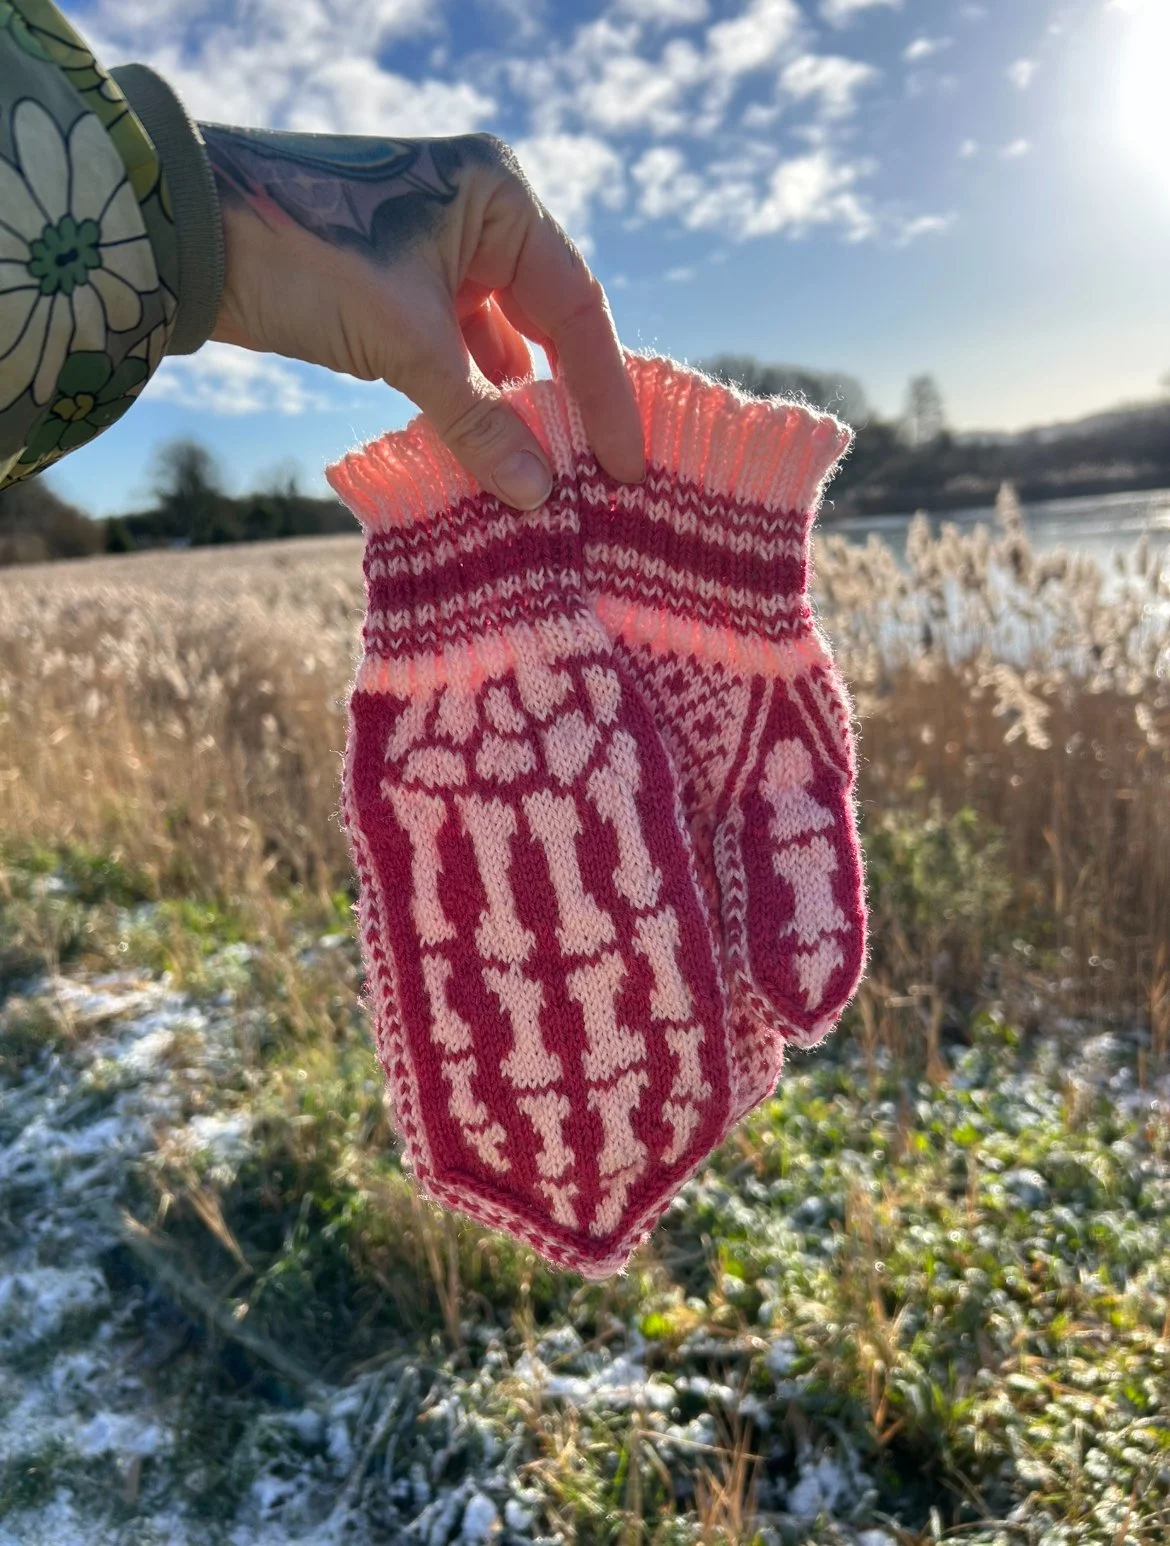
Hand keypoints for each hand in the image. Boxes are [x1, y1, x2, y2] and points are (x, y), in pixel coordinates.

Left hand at [199, 126, 643, 509]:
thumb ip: (478, 422)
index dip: (604, 392)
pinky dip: (474, 398)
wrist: (190, 238)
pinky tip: (491, 446)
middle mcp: (480, 215)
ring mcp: (441, 249)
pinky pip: (460, 350)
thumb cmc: (309, 259)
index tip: (628, 463)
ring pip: (503, 340)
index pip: (576, 307)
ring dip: (520, 406)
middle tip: (603, 474)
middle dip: (569, 400)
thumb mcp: (407, 344)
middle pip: (548, 322)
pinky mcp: (403, 286)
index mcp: (499, 198)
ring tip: (550, 471)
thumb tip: (539, 497)